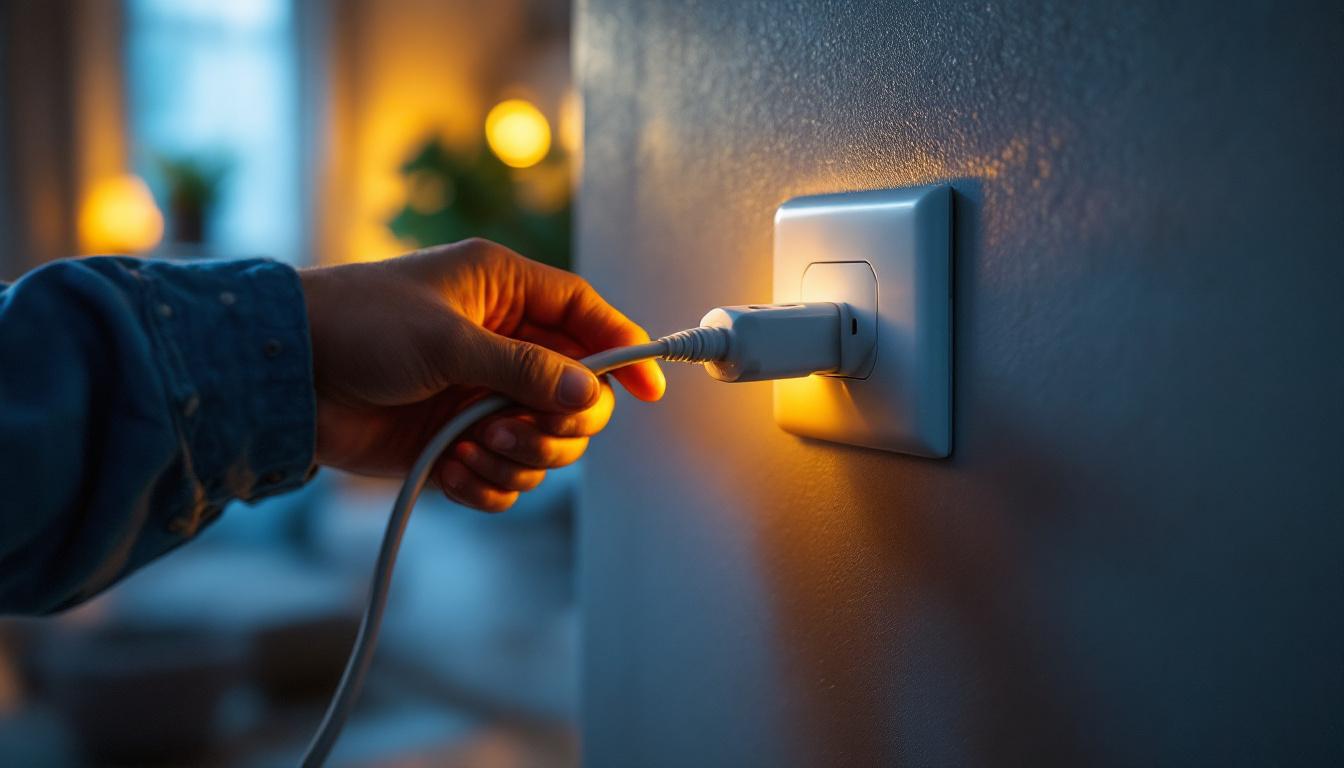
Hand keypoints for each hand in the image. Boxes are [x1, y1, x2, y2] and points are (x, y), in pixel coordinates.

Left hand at [299, 239, 664, 510]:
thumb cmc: (356, 327)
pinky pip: (504, 477)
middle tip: (512, 430)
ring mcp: (480, 397)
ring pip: (545, 444)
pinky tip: (448, 470)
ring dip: (517, 459)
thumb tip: (589, 397)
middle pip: (577, 396)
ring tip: (469, 449)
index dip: (623, 350)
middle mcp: (502, 345)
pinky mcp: (455, 442)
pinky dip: (485, 485)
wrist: (283, 378)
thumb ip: (524, 368)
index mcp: (504, 293)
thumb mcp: (447, 340)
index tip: (652, 389)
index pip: (587, 317)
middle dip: (557, 425)